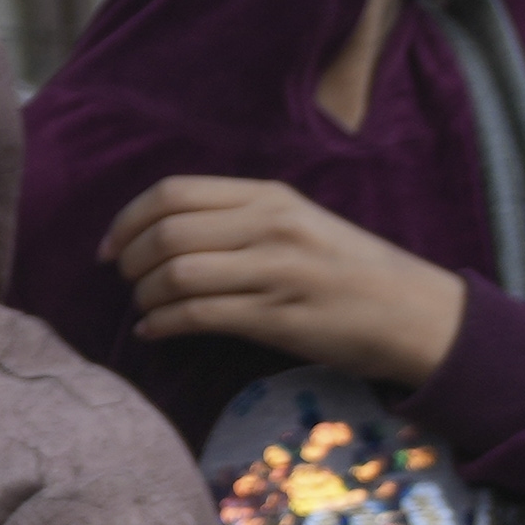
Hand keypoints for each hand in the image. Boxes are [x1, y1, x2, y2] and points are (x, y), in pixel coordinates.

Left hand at [100, 175, 469, 386]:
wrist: (414, 312)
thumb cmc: (351, 270)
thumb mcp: (299, 223)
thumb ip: (240, 219)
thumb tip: (166, 232)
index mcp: (271, 196)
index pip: (174, 192)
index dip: (128, 219)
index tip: (111, 246)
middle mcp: (271, 226)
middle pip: (166, 232)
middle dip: (130, 260)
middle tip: (126, 280)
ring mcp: (275, 272)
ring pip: (176, 274)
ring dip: (145, 295)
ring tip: (144, 307)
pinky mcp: (277, 318)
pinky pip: (197, 316)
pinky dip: (162, 325)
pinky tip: (154, 332)